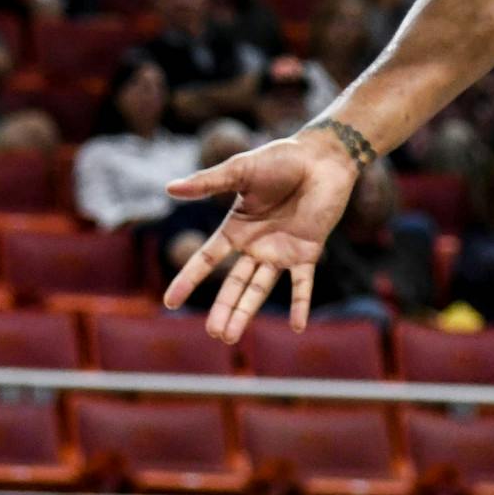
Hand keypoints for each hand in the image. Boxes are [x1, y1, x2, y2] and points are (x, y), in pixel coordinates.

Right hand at [161, 131, 361, 341]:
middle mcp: (256, 245)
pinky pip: (303, 283)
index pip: (207, 259)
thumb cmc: (281, 158)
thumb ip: (208, 182)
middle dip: (223, 309)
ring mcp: (282, 251)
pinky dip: (300, 304)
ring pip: (259, 289)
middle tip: (213, 334)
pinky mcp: (308, 251)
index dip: (189, 280)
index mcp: (237, 228)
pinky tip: (298, 326)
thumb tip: (170, 188)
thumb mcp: (241, 170)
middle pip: (234, 283)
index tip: (170, 302)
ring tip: (229, 337)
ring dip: (246, 312)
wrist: (323, 156)